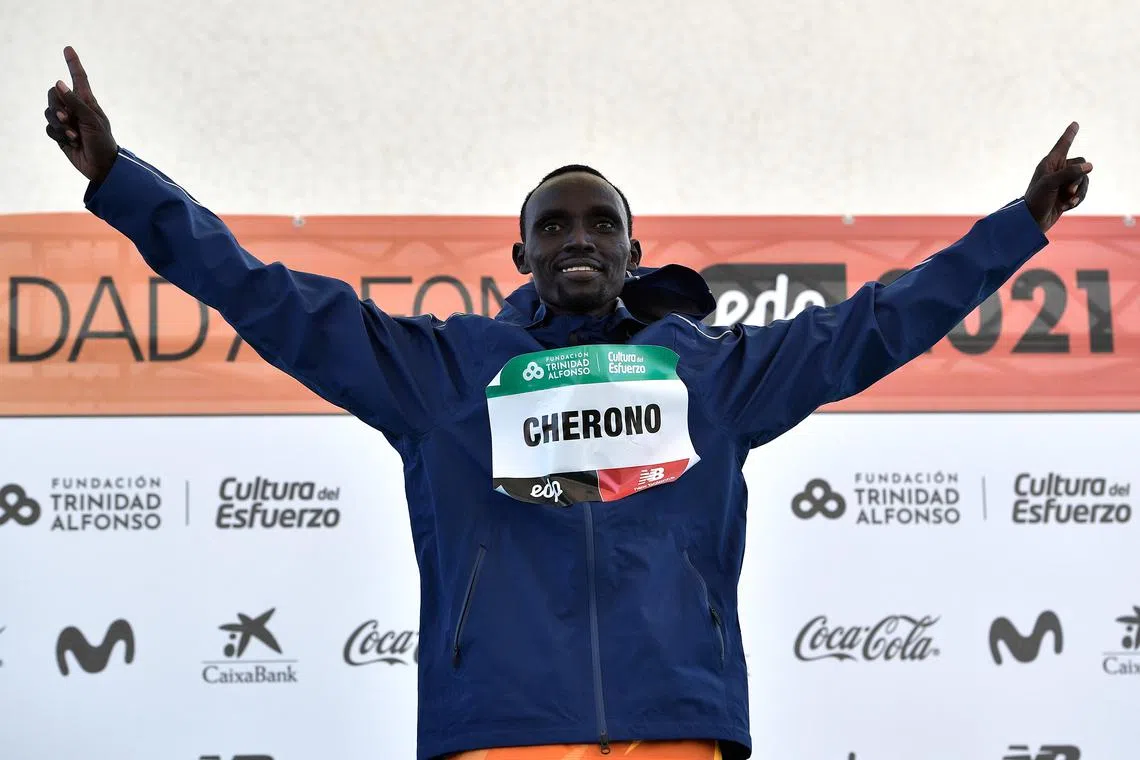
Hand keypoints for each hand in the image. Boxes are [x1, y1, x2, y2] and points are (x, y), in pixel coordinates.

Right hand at [44, 46, 118, 182]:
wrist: (101, 166)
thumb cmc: (103, 141)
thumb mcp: (92, 120)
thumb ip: (75, 102)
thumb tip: (59, 84)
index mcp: (87, 102)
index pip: (79, 78)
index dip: (73, 64)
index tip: (68, 48)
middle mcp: (75, 108)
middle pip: (53, 95)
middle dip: (57, 106)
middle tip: (68, 119)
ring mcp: (66, 121)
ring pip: (48, 112)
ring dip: (59, 124)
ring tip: (73, 134)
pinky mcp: (60, 134)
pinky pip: (49, 128)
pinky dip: (58, 135)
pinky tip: (70, 142)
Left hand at [1024, 122, 1092, 232]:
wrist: (1032, 222)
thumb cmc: (1036, 200)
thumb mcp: (1050, 184)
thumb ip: (1070, 172)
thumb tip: (1090, 166)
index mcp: (1050, 163)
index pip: (1063, 145)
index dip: (1069, 134)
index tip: (1075, 124)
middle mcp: (1057, 170)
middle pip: (1081, 164)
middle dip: (1078, 178)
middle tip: (1067, 190)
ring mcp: (1063, 182)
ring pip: (1084, 179)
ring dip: (1078, 192)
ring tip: (1066, 201)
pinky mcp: (1067, 194)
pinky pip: (1082, 192)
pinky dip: (1077, 200)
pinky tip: (1066, 207)